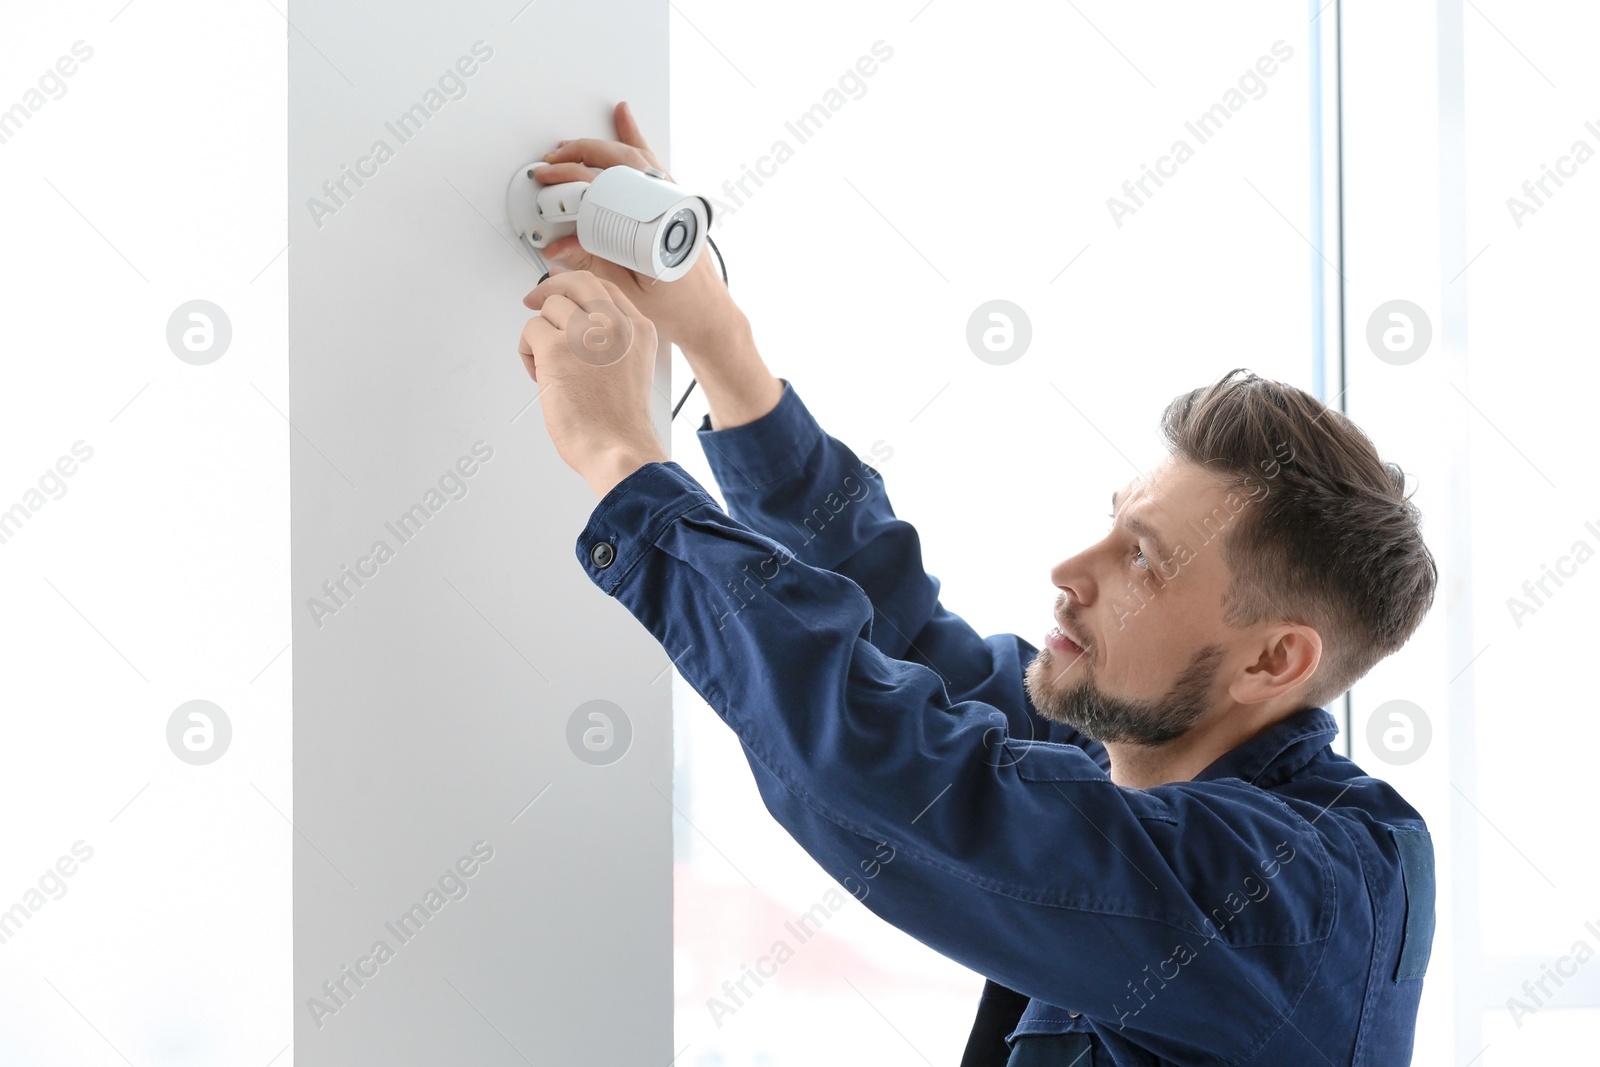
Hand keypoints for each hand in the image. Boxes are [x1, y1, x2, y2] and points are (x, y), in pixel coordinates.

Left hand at [517, 270, 667, 496]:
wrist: (618, 448)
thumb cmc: (621, 423)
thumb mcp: (632, 368)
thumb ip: (613, 342)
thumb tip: (578, 326)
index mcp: (638, 330)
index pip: (605, 288)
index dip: (577, 288)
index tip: (562, 293)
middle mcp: (615, 325)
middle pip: (577, 282)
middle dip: (551, 288)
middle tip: (535, 302)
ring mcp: (586, 334)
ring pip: (549, 307)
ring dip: (539, 333)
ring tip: (545, 364)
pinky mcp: (556, 348)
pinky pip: (530, 330)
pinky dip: (527, 352)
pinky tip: (538, 374)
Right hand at [530, 100, 744, 359]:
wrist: (709, 317)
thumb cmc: (678, 310)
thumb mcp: (625, 293)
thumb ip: (592, 266)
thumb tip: (559, 246)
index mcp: (658, 228)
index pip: (606, 194)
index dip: (571, 189)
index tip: (549, 191)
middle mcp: (669, 206)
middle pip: (618, 166)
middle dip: (577, 160)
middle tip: (550, 167)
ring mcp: (674, 200)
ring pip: (634, 158)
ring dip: (598, 147)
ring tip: (570, 146)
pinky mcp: (674, 201)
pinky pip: (651, 163)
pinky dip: (634, 140)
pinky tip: (624, 119)